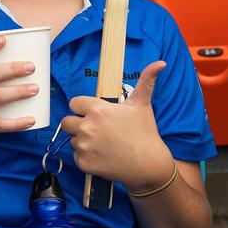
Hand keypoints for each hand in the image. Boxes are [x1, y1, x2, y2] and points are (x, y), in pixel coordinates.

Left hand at [60, 61, 174, 192]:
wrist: (149, 164)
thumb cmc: (145, 133)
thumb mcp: (142, 104)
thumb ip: (146, 81)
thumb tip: (160, 63)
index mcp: (97, 110)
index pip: (74, 103)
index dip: (82, 108)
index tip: (94, 113)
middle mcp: (87, 127)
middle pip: (66, 122)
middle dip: (77, 124)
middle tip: (96, 129)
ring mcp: (84, 147)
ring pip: (72, 140)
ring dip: (83, 141)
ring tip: (103, 143)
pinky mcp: (84, 163)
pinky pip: (76, 157)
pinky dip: (86, 157)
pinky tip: (102, 155)